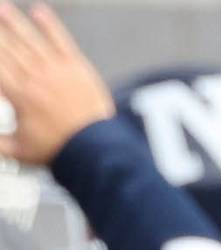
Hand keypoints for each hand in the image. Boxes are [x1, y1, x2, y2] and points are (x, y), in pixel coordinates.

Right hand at [0, 2, 112, 165]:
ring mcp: (57, 70)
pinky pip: (62, 41)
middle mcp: (35, 78)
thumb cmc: (58, 150)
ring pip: (31, 39)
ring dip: (14, 21)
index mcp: (18, 95)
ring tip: (2, 7)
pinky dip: (51, 25)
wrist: (96, 149)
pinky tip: (39, 11)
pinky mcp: (77, 68)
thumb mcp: (17, 149)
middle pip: (8, 47)